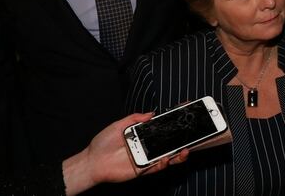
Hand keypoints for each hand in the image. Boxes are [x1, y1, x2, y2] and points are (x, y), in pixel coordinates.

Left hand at [62, 112, 188, 194]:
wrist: (93, 161)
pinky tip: (165, 160)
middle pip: (169, 144)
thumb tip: (152, 114)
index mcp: (142, 135)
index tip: (185, 114)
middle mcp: (147, 147)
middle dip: (182, 141)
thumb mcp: (119, 125)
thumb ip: (135, 119)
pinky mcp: (142, 170)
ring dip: (178, 155)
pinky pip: (156, 168)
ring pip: (167, 157)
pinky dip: (163, 164)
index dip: (173, 123)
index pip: (162, 128)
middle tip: (192, 138)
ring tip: (184, 151)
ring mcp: (146, 158)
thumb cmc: (103, 143)